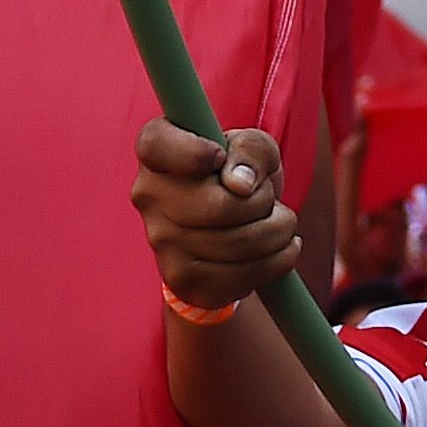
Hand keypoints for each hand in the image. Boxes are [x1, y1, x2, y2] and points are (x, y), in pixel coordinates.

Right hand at [132, 120, 296, 315]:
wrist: (230, 225)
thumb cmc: (241, 172)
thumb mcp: (254, 146)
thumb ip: (250, 150)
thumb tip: (240, 184)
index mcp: (156, 150)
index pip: (155, 146)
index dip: (193, 153)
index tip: (220, 157)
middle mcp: (147, 195)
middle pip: (218, 206)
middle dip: (262, 201)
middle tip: (267, 197)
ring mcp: (159, 242)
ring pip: (235, 244)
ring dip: (276, 232)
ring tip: (279, 222)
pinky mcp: (180, 280)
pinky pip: (239, 277)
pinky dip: (274, 262)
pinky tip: (278, 247)